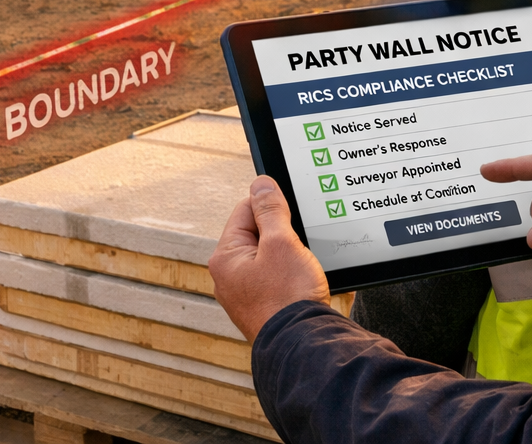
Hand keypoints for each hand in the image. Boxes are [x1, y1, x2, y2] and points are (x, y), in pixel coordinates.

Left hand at [210, 176, 329, 340]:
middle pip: (259, 234)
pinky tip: (305, 281)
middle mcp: (229, 277)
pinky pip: (278, 278)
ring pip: (271, 257)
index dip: (272, 206)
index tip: (292, 210)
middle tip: (299, 243)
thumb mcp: (281, 242)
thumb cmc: (288, 298)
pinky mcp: (264, 307)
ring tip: (303, 267)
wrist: (304, 347)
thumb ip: (271, 209)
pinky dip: (293, 275)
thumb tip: (261, 184)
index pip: (245, 210)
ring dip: (291, 255)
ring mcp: (246, 295)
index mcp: (225, 257)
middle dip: (283, 233)